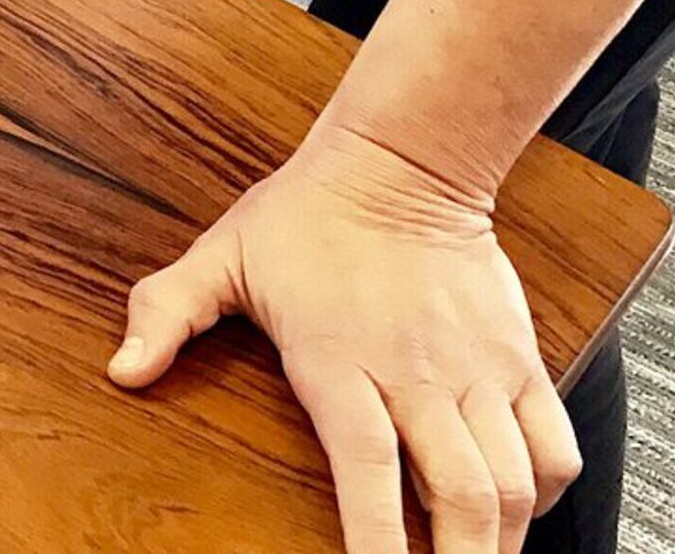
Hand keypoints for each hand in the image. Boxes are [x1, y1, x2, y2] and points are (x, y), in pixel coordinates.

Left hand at [108, 123, 580, 553]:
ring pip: (511, 480)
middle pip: (460, 495)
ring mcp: (476, 369)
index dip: (379, 543)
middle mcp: (416, 374)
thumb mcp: (223, 256)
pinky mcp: (518, 358)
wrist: (403, 159)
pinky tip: (519, 511)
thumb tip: (123, 369)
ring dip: (501, 540)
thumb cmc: (309, 214)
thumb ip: (167, 311)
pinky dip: (545, 490)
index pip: (368, 470)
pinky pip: (551, 442)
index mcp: (340, 361)